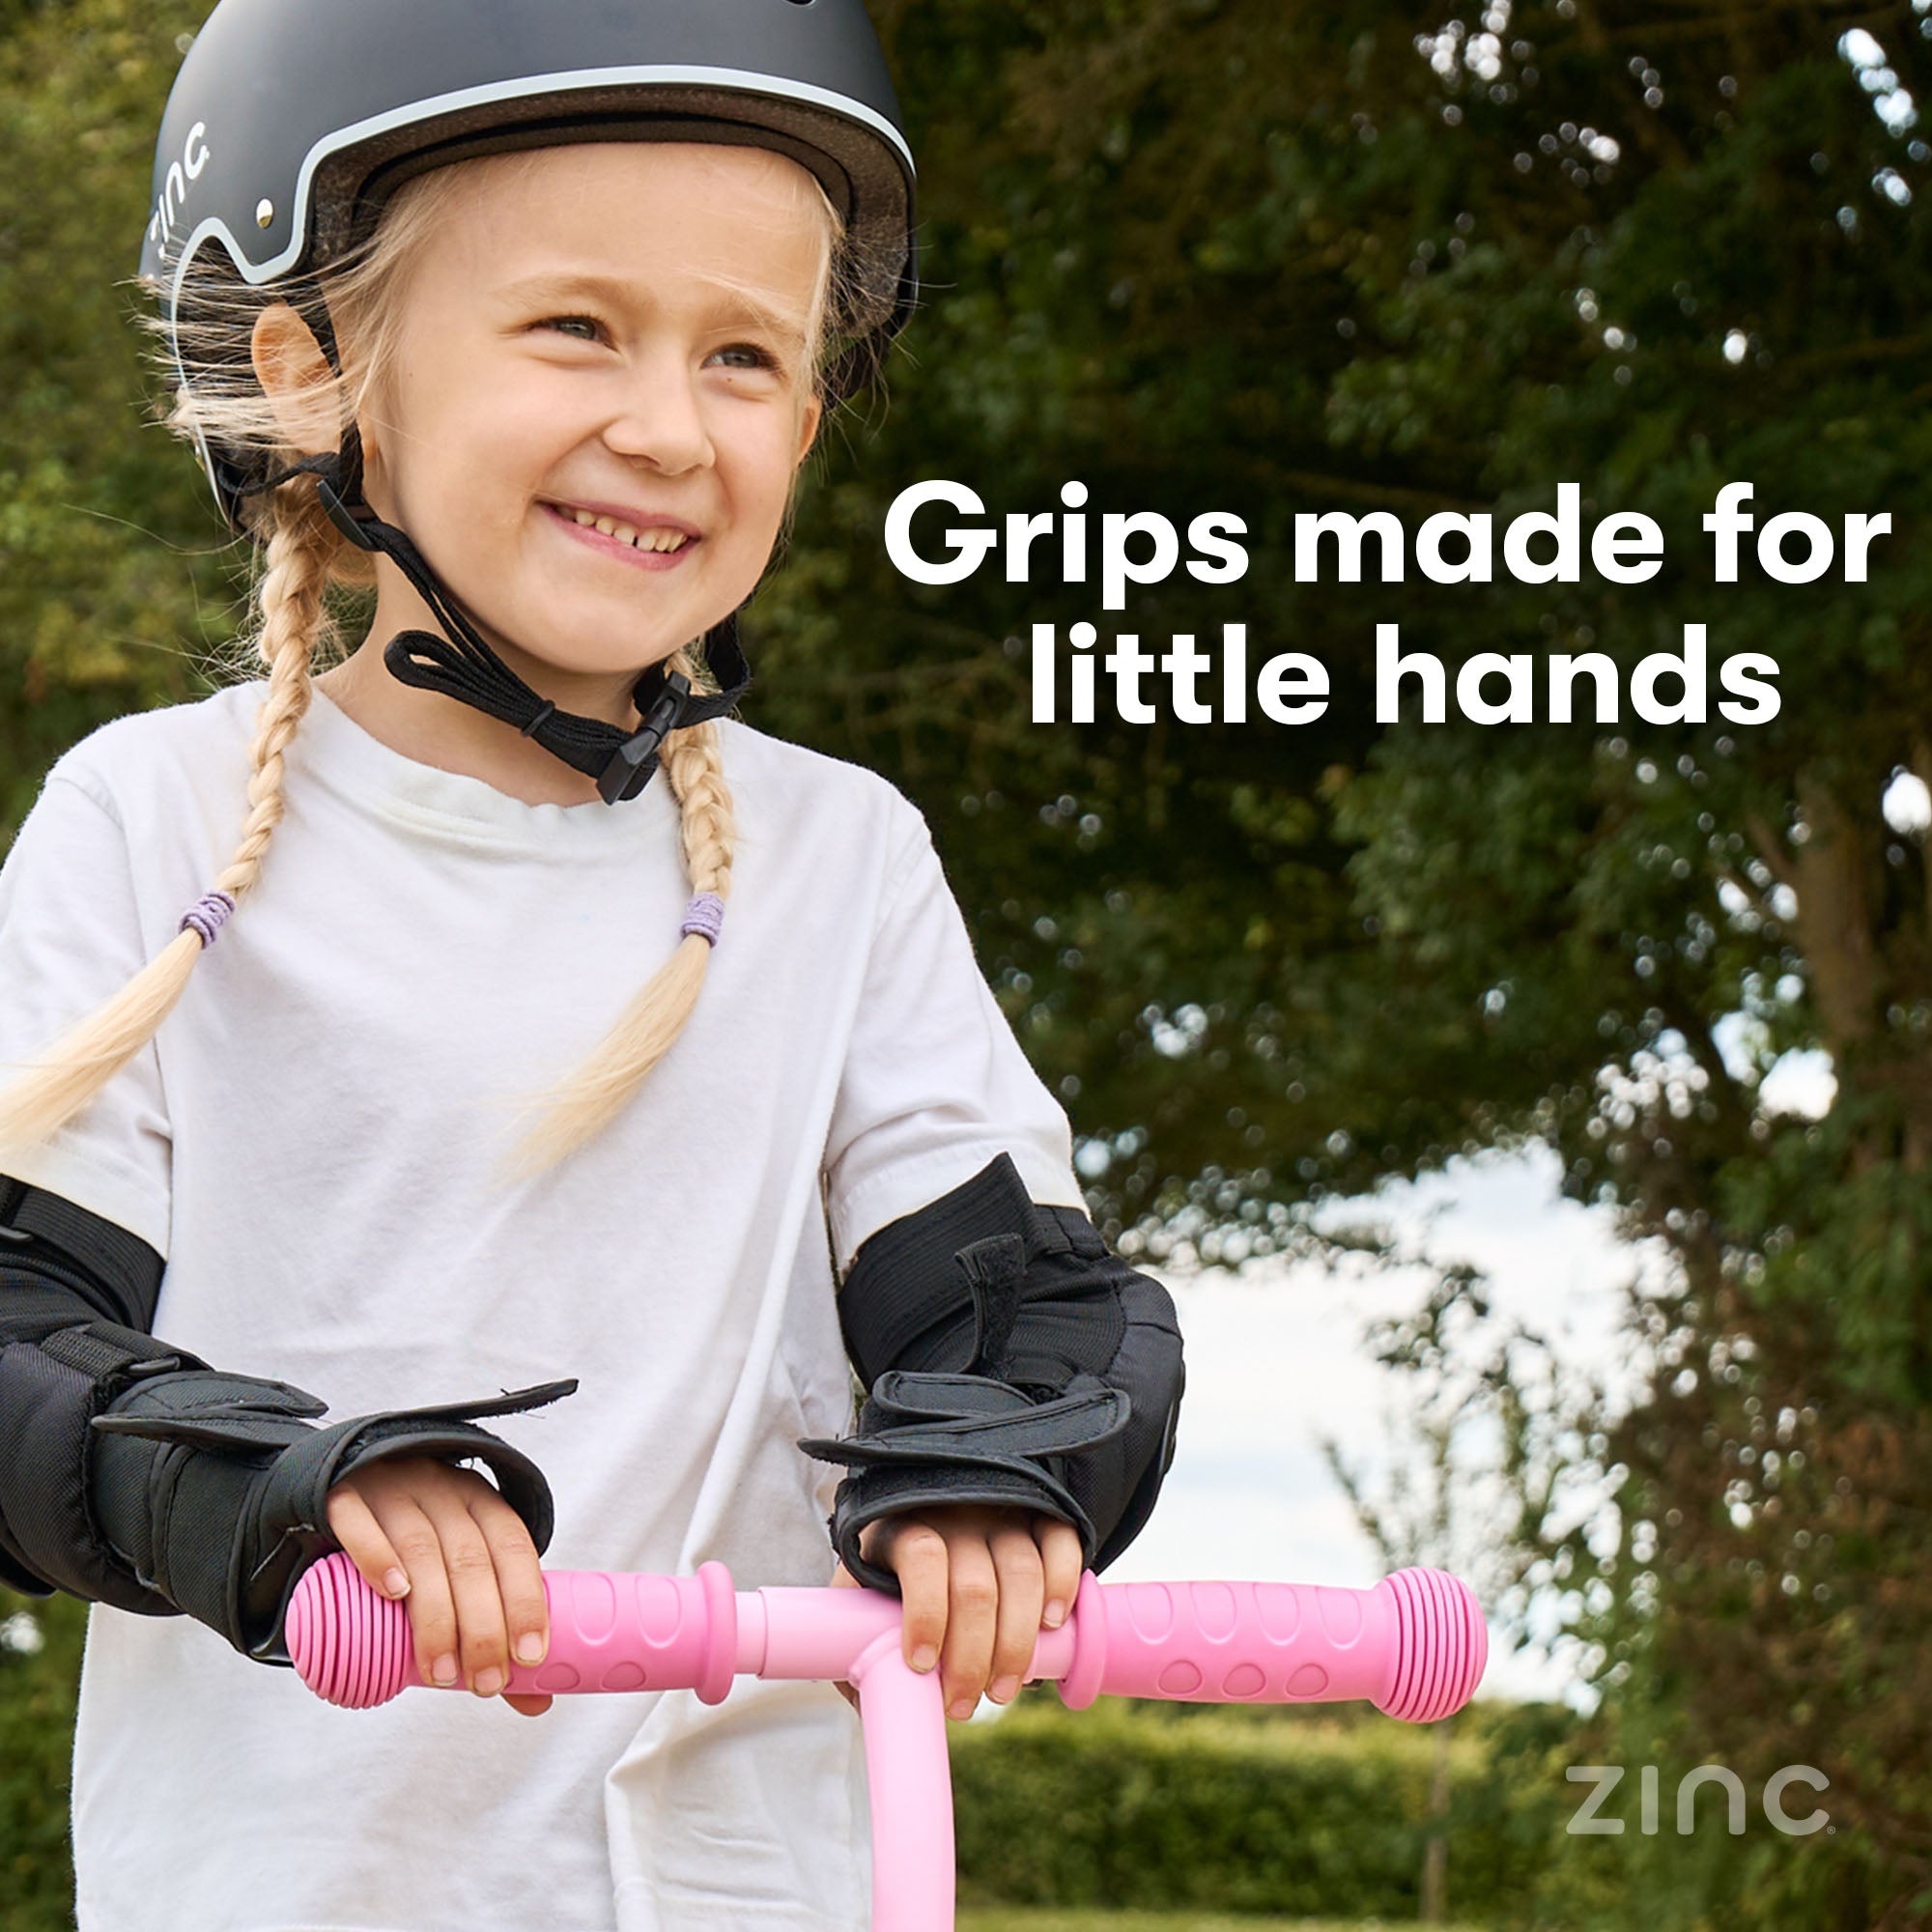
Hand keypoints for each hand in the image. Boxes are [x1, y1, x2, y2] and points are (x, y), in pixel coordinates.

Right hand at [326, 1456, 552, 1717]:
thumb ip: (493, 1627)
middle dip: (483, 1627)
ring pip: (421, 1550)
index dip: (525, 1600)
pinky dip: (378, 1558)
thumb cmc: (419, 1540)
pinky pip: (359, 1523)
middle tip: (485, 1683)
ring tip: (442, 1674)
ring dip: (435, 1617)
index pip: (513, 1546)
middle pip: (469, 1559)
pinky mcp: (343, 1497)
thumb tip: (536, 1700)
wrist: (352, 1480)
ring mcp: (391, 1490)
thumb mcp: (460, 1567)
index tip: (529, 1657)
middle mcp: (441, 1490)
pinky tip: (393, 1594)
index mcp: (480, 1501)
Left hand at [830, 1504, 1082, 1720]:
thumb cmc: (885, 1598)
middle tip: (962, 1706)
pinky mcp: (1037, 1519)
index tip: (920, 1666)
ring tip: (1002, 1691)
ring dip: (1016, 1642)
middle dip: (972, 1657)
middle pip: (974, 1584)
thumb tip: (880, 1707)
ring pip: (1021, 1572)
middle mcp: (954, 1515)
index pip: (922, 1556)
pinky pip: (1060, 1542)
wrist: (924, 1547)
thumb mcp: (859, 1616)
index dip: (925, 1613)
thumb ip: (862, 1654)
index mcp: (901, 1528)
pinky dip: (1061, 1584)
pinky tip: (1052, 1626)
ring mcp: (999, 1515)